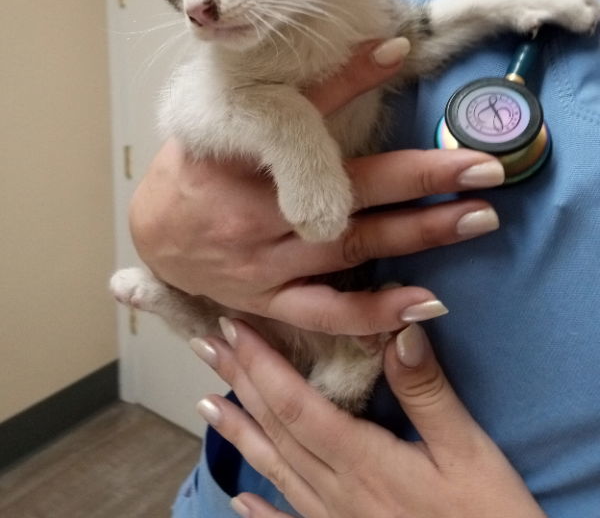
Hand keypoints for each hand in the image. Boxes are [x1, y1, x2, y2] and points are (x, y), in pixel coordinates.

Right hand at [130, 39, 503, 335]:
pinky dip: (372, 314)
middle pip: (354, 203)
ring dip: (414, 239)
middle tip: (487, 175)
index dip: (385, 128)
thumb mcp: (236, 118)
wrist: (153, 232)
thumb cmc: (197, 167)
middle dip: (425, 189)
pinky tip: (422, 304)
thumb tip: (387, 48)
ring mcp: (266, 268)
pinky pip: (323, 315)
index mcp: (252, 169)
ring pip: (348, 254)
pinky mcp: (267, 302)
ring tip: (476, 222)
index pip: (332, 149)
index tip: (447, 118)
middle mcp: (262, 221)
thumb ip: (313, 89)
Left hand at [193, 320, 546, 517]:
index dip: (261, 363)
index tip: (234, 326)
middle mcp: (338, 491)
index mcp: (363, 461)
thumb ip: (427, 392)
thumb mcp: (469, 451)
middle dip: (239, 382)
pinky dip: (260, 510)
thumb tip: (398, 328)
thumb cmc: (490, 515)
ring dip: (239, 433)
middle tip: (205, 346)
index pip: (296, 404)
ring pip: (276, 469)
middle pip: (277, 429)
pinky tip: (238, 498)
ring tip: (205, 404)